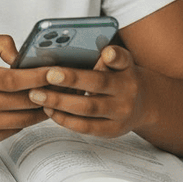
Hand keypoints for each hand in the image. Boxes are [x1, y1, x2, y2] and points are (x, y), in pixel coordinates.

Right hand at [0, 34, 50, 146]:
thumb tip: (23, 58)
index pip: (13, 80)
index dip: (38, 77)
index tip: (56, 72)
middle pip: (23, 101)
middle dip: (47, 92)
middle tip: (64, 84)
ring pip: (23, 119)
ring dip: (42, 108)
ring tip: (53, 96)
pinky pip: (14, 130)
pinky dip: (26, 119)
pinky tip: (33, 108)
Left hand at [27, 45, 143, 137]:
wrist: (144, 104)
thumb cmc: (122, 78)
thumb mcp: (121, 62)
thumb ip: (109, 56)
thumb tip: (94, 51)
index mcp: (127, 69)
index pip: (122, 60)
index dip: (114, 56)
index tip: (105, 53)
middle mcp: (127, 91)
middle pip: (98, 84)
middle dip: (71, 80)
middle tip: (47, 75)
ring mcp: (120, 113)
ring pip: (88, 108)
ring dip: (60, 102)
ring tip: (38, 95)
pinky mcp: (111, 130)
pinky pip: (85, 126)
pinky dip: (65, 119)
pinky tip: (49, 110)